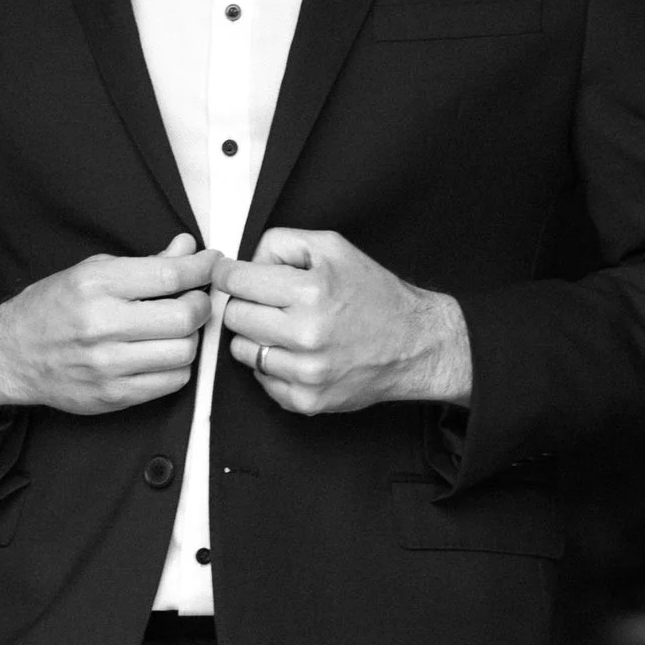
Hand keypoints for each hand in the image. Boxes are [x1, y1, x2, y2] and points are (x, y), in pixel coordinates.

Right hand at [0, 234, 221, 413]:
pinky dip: (178, 366)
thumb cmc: (55, 306)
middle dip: (202, 305)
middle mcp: (102, 324)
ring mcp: (107, 365)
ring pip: (184, 353)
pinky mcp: (112, 395)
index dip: (202, 268)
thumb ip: (146, 263)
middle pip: (184, 317)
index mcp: (97, 284)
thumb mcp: (93, 270)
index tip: (211, 263)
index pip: (170, 275)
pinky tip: (164, 353)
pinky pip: (171, 383)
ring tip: (178, 328)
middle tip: (197, 298)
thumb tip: (188, 248)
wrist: (12, 354)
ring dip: (191, 338)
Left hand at [214, 229, 470, 415]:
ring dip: (256, 336)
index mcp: (312, 291)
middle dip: (246, 303)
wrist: (415, 343)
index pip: (236, 282)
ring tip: (285, 328)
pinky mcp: (307, 400)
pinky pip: (261, 379)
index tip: (231, 275)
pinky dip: (272, 365)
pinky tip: (296, 353)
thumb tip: (242, 263)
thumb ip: (281, 244)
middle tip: (269, 301)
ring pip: (241, 350)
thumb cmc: (374, 292)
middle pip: (234, 316)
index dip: (229, 274)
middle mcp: (307, 334)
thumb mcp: (333, 247)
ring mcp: (306, 373)